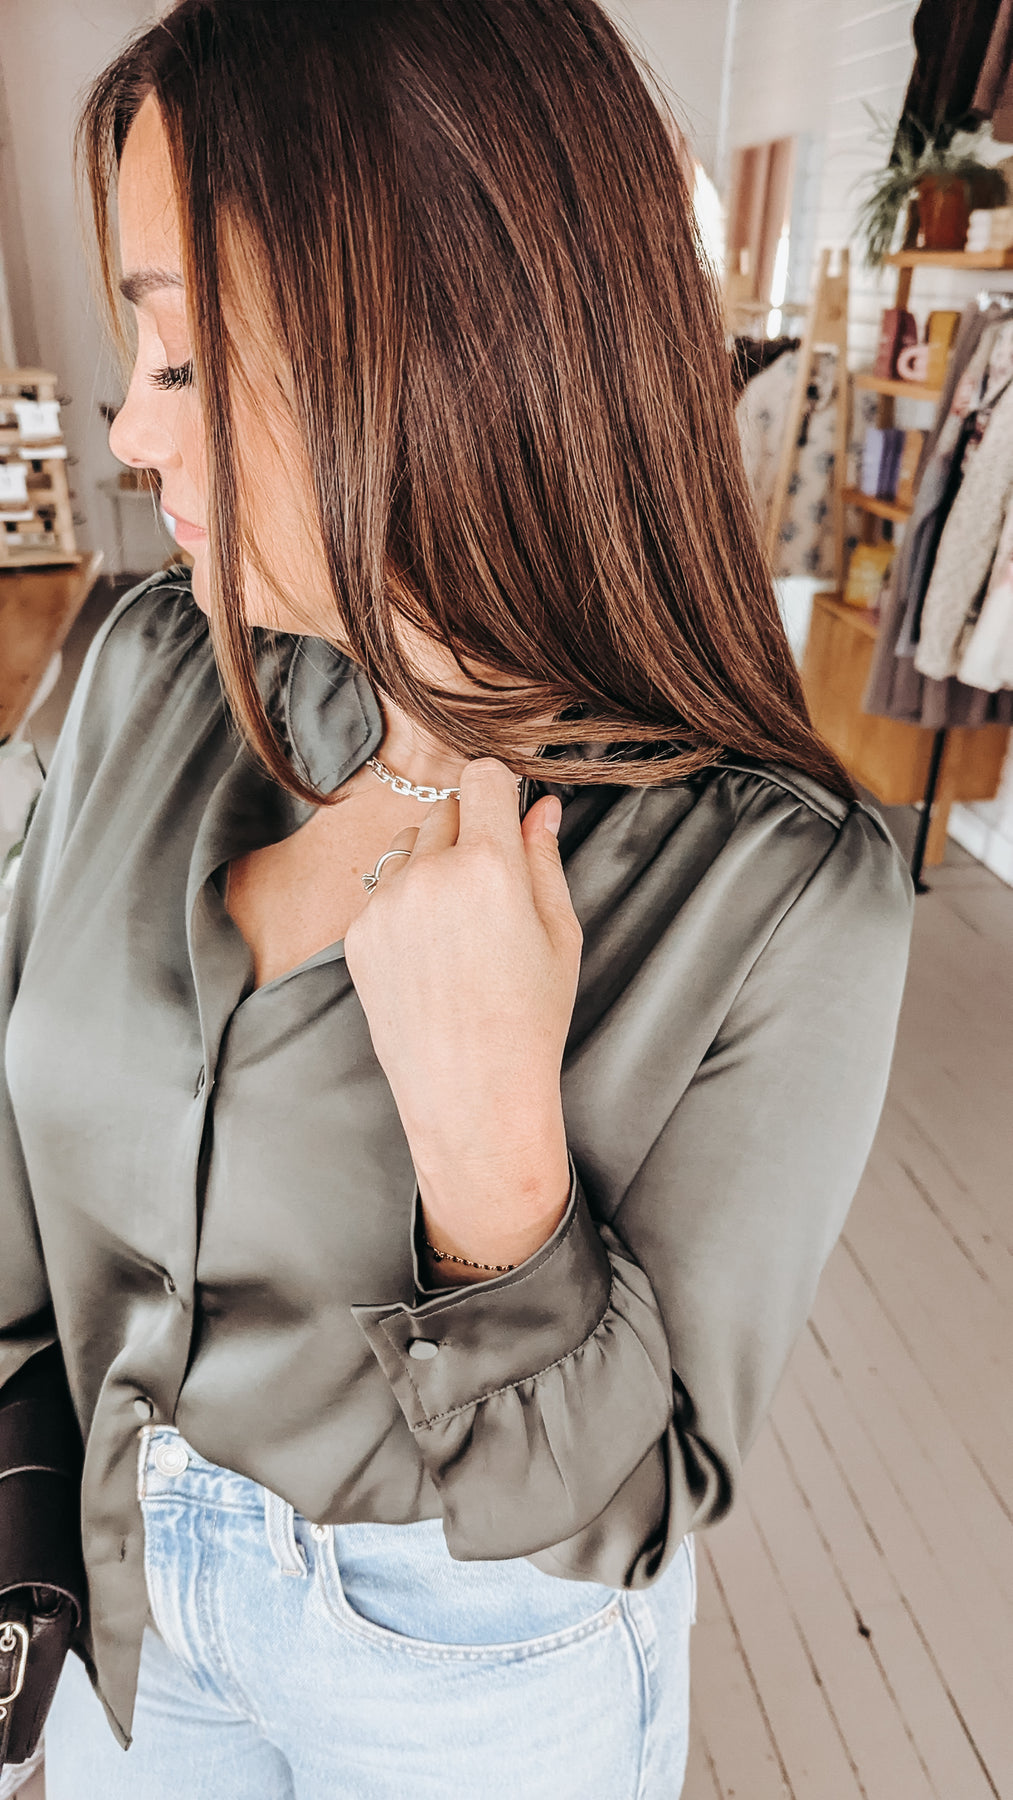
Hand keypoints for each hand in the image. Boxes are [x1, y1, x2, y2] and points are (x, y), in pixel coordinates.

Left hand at [343, 759, 581, 1269]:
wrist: (471, 1097)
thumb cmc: (529, 1020)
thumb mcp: (558, 935)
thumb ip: (543, 860)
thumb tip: (540, 808)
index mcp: (487, 867)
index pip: (482, 777)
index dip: (500, 788)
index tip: (508, 810)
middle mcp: (428, 876)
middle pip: (445, 810)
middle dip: (470, 831)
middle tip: (494, 888)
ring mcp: (385, 906)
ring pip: (409, 848)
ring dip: (433, 865)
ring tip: (462, 929)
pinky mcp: (358, 936)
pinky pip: (385, 893)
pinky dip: (407, 907)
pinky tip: (433, 958)